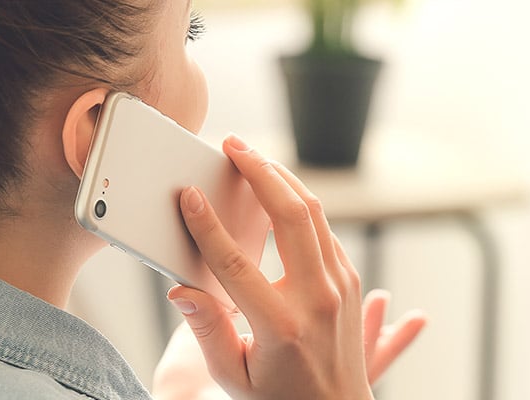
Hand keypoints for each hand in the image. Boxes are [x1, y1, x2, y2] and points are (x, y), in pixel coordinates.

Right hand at [165, 136, 420, 399]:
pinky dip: (300, 202)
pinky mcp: (347, 279)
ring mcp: (340, 286)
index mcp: (281, 325)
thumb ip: (207, 332)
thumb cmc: (279, 397)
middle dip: (260, 172)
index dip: (207, 226)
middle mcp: (317, 298)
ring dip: (283, 178)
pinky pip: (324, 229)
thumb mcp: (234, 375)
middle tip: (233, 145)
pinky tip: (277, 189)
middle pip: (291, 216)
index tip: (189, 196)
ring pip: (315, 213)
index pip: (236, 264)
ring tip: (252, 157)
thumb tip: (181, 290)